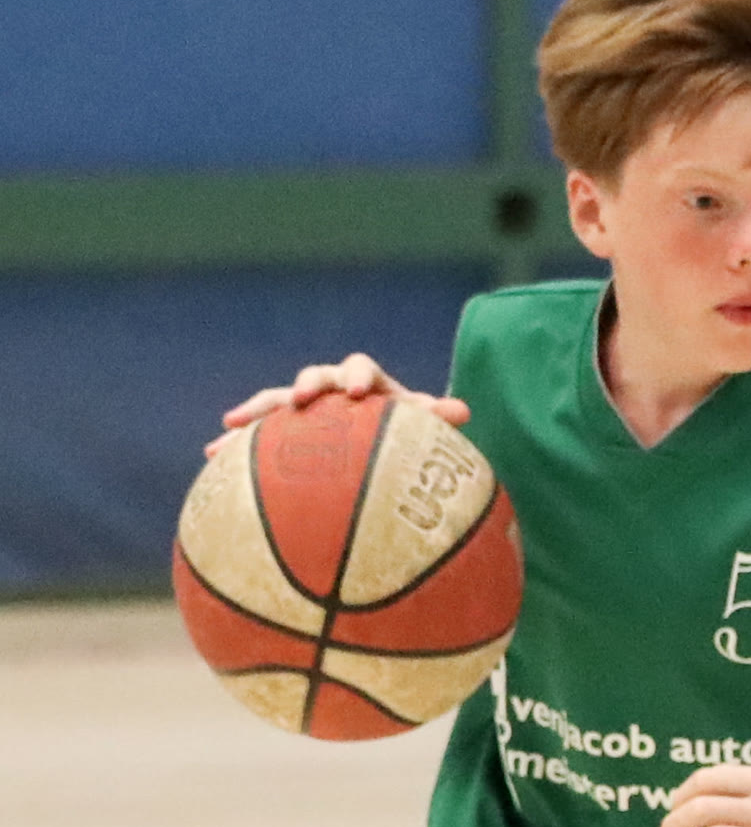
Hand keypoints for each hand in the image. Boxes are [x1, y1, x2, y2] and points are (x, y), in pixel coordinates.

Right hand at [204, 352, 470, 456]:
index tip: (355, 393)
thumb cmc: (404, 433)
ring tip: (226, 428)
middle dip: (304, 388)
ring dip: (253, 414)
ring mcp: (305, 409)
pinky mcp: (284, 431)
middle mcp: (331, 389)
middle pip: (313, 378)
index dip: (355, 376)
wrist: (382, 441)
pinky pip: (257, 435)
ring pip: (275, 405)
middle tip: (298, 401)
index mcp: (366, 383)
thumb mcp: (420, 427)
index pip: (359, 368)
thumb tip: (463, 410)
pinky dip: (236, 442)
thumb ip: (435, 418)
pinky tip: (211, 458)